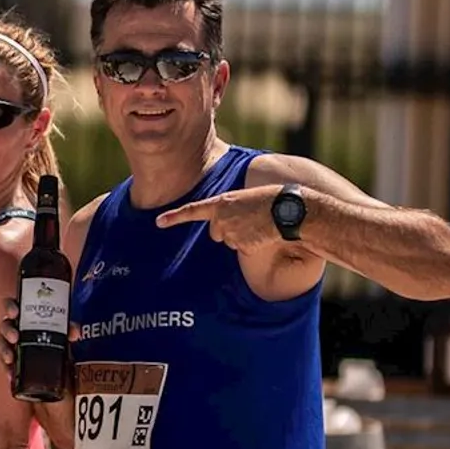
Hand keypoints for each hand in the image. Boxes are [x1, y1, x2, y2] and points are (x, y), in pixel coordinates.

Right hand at [0, 297, 77, 372]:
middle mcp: (12, 326)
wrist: (51, 345)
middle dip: (8, 332)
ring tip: (10, 359)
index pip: (10, 306)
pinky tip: (10, 376)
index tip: (15, 313)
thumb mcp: (59, 325)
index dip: (10, 307)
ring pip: (0, 344)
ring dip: (4, 351)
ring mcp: (8, 342)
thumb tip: (75, 333)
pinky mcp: (9, 357)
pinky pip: (4, 362)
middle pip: (4, 326)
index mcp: (20, 313)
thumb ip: (67, 327)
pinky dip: (7, 370)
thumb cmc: (49, 328)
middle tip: (15, 338)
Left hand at [155, 184, 287, 254]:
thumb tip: (220, 229)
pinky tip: (263, 234)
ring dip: (242, 237)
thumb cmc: (272, 200)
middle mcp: (222, 217)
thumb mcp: (246, 198)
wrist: (291, 210)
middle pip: (216, 233)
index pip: (193, 210)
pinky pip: (242, 249)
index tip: (158, 222)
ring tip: (259, 225)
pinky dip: (252, 245)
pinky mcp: (242, 245)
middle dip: (228, 231)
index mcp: (223, 202)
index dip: (175, 217)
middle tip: (248, 221)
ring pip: (230, 242)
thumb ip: (230, 209)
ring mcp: (231, 232)